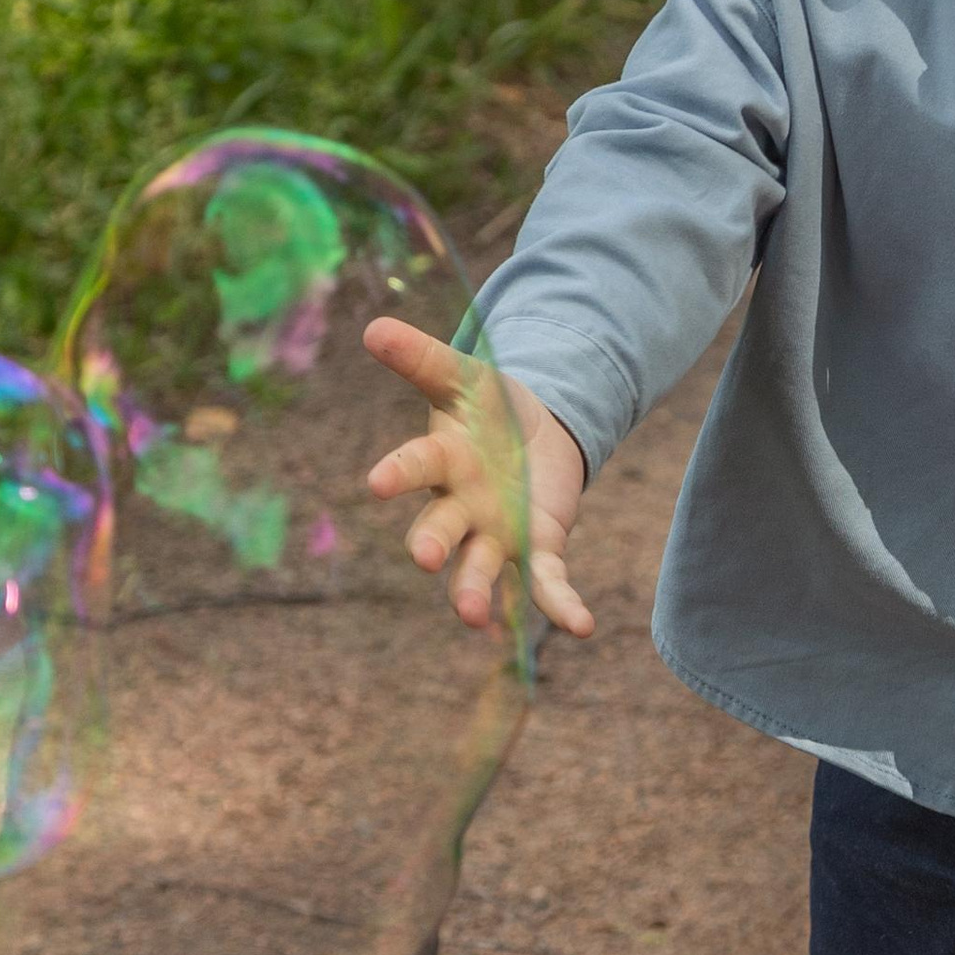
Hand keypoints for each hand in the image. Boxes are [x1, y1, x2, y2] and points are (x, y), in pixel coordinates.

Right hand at [361, 320, 594, 638]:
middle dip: (432, 544)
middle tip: (426, 558)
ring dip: (474, 592)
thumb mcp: (465, 375)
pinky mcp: (537, 548)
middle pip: (440, 530)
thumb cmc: (490, 407)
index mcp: (441, 459)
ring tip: (472, 616)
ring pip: (480, 568)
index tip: (377, 482)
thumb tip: (373, 328)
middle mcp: (460, 506)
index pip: (414, 466)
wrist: (538, 432)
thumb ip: (423, 358)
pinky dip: (561, 606)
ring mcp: (497, 533)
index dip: (397, 473)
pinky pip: (546, 583)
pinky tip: (581, 626)